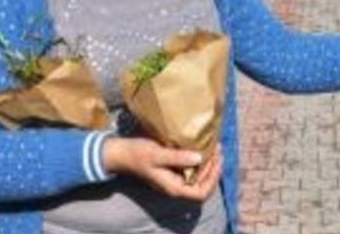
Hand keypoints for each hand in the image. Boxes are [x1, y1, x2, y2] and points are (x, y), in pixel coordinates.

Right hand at [103, 137, 222, 200]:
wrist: (121, 153)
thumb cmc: (137, 155)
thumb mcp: (157, 155)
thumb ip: (178, 158)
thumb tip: (200, 158)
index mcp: (174, 188)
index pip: (201, 193)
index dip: (212, 179)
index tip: (217, 160)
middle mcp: (176, 186)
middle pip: (203, 185)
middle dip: (214, 169)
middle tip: (218, 148)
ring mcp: (175, 178)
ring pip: (199, 177)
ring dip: (209, 164)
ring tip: (214, 146)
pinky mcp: (173, 170)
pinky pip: (192, 169)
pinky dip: (200, 160)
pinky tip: (202, 146)